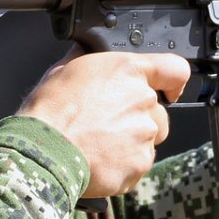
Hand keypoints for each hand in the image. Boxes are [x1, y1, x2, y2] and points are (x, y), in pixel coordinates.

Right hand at [19, 50, 192, 195]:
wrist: (43, 150)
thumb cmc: (48, 110)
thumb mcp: (64, 69)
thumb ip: (89, 60)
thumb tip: (88, 52)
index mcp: (128, 71)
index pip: (175, 70)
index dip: (173, 82)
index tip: (169, 91)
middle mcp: (143, 100)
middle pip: (157, 112)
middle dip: (138, 119)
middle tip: (106, 126)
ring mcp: (145, 133)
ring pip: (148, 139)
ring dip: (130, 143)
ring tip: (98, 145)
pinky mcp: (140, 162)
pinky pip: (138, 164)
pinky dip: (123, 166)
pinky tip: (98, 160)